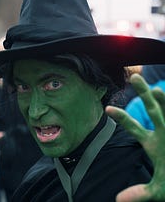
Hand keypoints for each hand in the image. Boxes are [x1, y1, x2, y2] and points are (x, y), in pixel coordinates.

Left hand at [106, 73, 164, 201]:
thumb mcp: (159, 190)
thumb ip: (141, 194)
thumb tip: (117, 201)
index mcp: (151, 143)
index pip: (134, 127)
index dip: (122, 118)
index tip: (108, 109)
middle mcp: (163, 132)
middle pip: (152, 110)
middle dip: (144, 94)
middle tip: (134, 77)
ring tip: (158, 89)